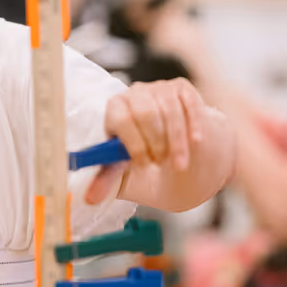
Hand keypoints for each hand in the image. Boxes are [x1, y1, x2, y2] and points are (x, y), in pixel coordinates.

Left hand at [89, 78, 210, 203]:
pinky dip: (194, 124)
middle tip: (161, 163)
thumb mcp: (120, 164)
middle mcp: (136, 93)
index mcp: (115, 107)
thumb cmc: (137, 148)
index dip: (134, 143)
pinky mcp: (181, 88)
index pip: (122, 119)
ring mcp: (160, 88)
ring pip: (171, 110)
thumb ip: (106, 179)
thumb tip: (90, 199)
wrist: (163, 136)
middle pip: (147, 112)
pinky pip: (190, 103)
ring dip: (177, 141)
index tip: (143, 164)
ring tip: (178, 164)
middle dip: (156, 143)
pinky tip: (196, 142)